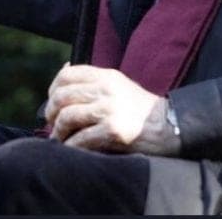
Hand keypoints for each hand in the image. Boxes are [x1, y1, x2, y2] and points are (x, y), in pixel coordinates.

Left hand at [43, 63, 180, 155]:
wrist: (169, 126)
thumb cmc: (140, 109)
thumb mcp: (118, 84)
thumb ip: (93, 81)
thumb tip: (63, 71)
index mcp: (106, 76)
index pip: (66, 75)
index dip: (53, 89)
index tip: (52, 102)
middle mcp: (106, 89)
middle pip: (62, 96)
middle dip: (52, 113)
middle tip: (53, 124)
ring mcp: (109, 110)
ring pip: (67, 117)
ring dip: (59, 131)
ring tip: (61, 138)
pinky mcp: (113, 131)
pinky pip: (80, 139)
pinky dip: (71, 146)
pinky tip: (72, 148)